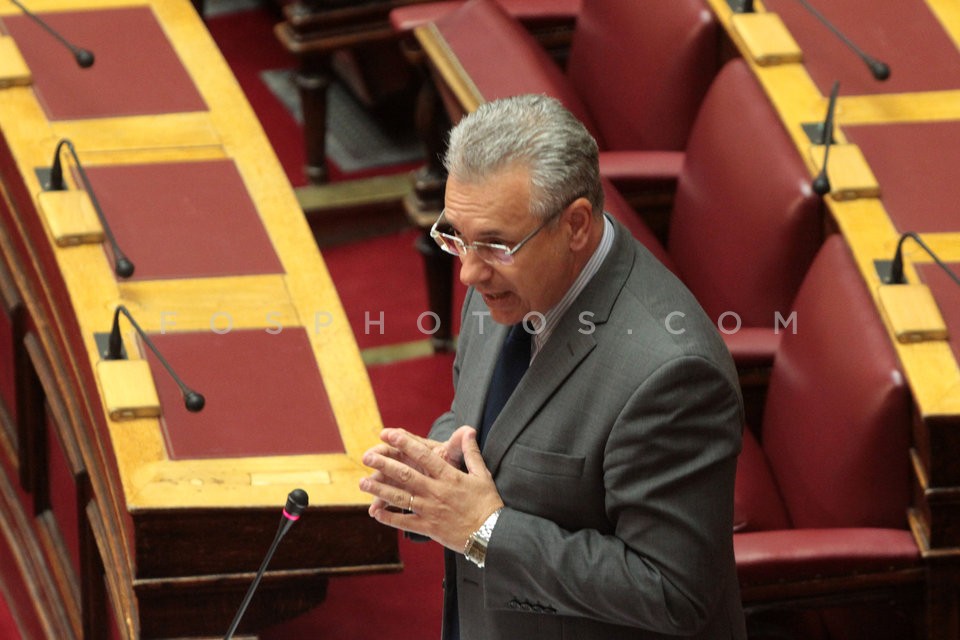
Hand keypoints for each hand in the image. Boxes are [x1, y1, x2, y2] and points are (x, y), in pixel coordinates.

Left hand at [359, 427, 503, 551]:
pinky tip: (376, 512)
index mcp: (449, 476)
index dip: (405, 443)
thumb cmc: (488, 503)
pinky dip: (389, 517)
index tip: (389, 434)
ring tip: (363, 483)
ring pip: (401, 498)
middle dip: (384, 464)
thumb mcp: (482, 475)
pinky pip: (405, 522)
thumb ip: (471, 453)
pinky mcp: (429, 528)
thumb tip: (468, 431)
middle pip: (406, 475)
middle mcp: (436, 492)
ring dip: (380, 490)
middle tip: (366, 456)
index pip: (423, 456)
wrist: (492, 534)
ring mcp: (431, 510)